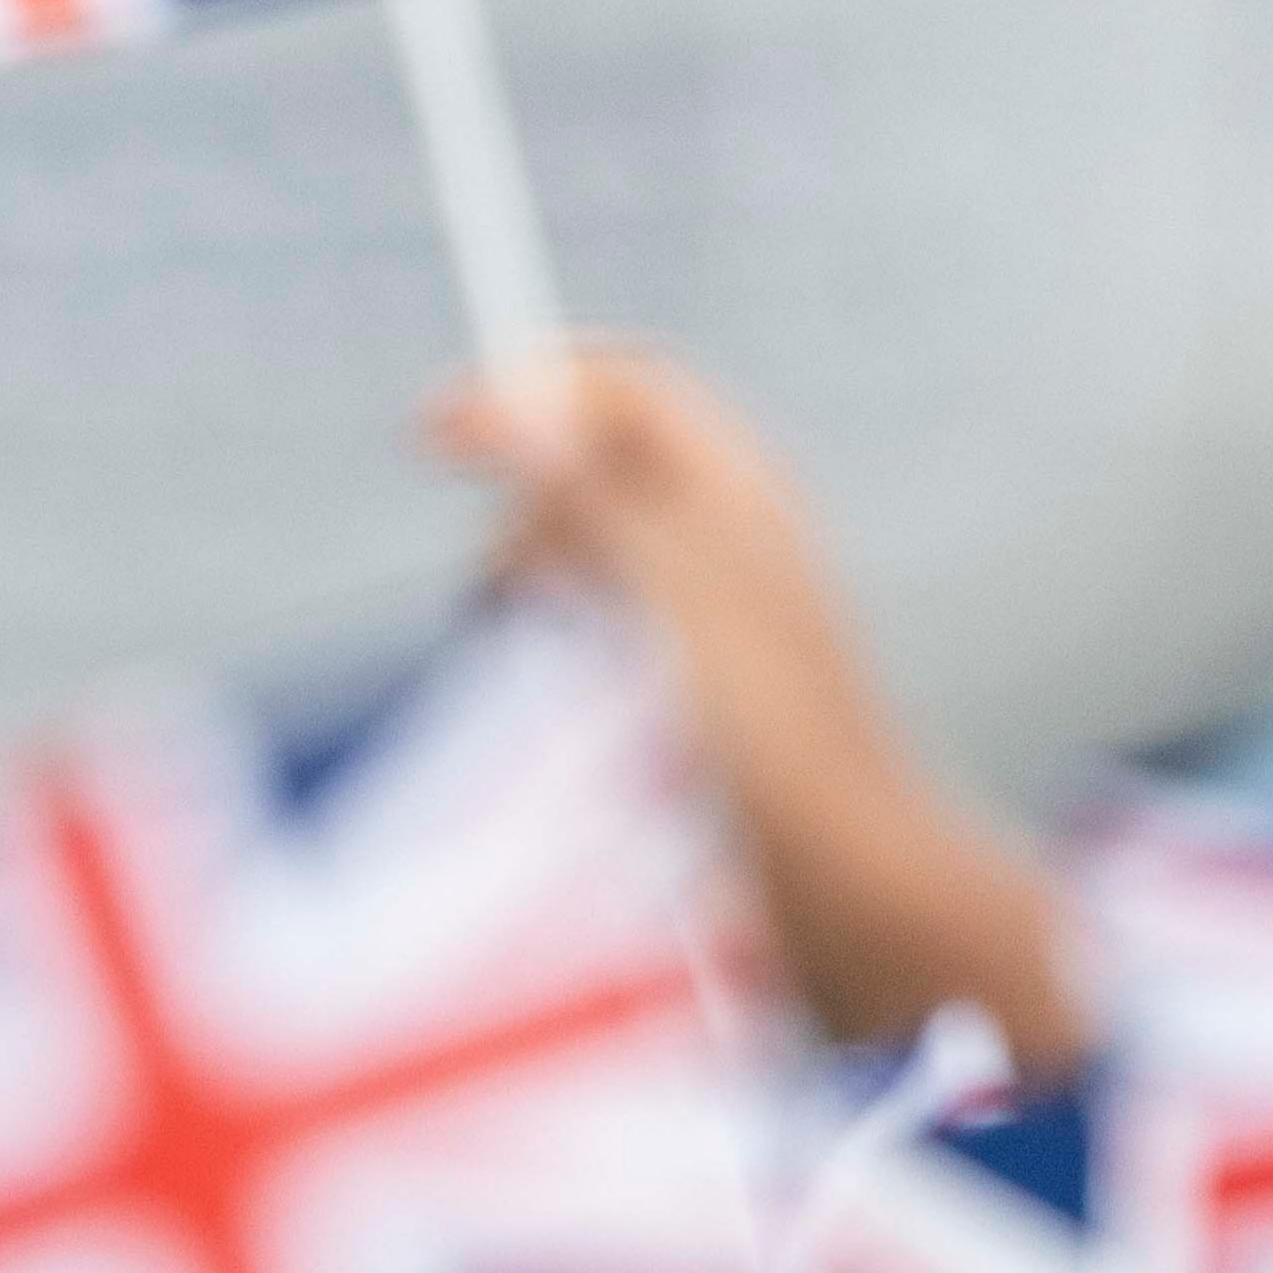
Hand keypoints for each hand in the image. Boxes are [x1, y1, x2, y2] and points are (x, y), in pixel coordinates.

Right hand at [419, 342, 1082, 1072]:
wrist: (841, 886)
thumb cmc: (768, 739)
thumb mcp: (666, 595)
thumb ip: (586, 499)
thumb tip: (512, 413)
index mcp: (735, 492)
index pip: (622, 388)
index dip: (527, 387)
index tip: (431, 434)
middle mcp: (716, 544)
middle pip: (577, 481)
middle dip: (524, 528)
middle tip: (522, 604)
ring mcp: (694, 627)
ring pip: (565, 576)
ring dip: (535, 613)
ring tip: (567, 683)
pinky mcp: (672, 707)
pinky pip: (578, 656)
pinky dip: (556, 675)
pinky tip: (576, 729)